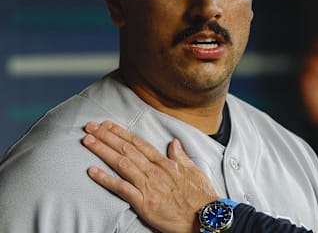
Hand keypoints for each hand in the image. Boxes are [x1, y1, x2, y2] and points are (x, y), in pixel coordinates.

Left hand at [82, 121, 218, 232]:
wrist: (206, 217)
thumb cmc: (200, 195)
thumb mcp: (193, 170)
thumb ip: (179, 155)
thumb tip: (173, 142)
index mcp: (163, 162)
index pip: (138, 143)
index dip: (121, 133)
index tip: (108, 124)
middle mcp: (152, 170)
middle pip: (125, 149)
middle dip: (106, 136)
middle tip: (90, 127)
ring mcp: (147, 185)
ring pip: (120, 163)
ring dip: (103, 150)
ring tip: (88, 141)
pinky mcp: (144, 202)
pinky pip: (121, 188)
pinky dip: (105, 179)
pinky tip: (92, 171)